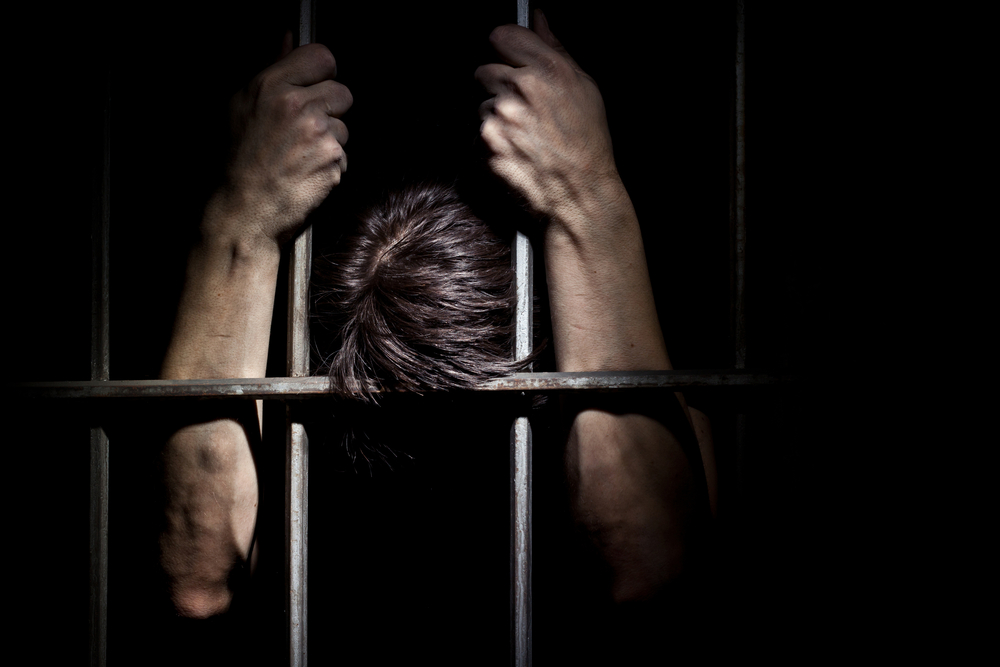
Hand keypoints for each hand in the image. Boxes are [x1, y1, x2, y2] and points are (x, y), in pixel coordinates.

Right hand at [214, 36, 352, 243]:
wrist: (244, 212)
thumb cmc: (238, 160)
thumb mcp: (242, 105)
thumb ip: (274, 67)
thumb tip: (289, 35)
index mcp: (271, 86)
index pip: (322, 56)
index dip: (322, 73)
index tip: (315, 88)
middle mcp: (297, 106)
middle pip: (342, 92)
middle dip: (330, 110)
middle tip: (305, 131)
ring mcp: (318, 133)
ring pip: (345, 126)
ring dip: (331, 141)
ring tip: (300, 156)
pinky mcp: (333, 160)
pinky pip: (345, 155)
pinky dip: (332, 166)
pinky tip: (307, 174)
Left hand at [475, 11, 623, 225]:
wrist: (580, 192)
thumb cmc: (587, 141)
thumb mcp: (585, 87)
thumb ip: (555, 48)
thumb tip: (537, 17)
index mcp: (547, 69)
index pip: (502, 35)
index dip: (504, 46)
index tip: (507, 56)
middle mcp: (520, 88)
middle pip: (485, 70)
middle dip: (499, 85)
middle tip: (521, 107)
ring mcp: (500, 117)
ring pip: (483, 103)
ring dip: (497, 115)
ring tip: (524, 134)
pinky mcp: (486, 143)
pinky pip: (480, 131)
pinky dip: (493, 139)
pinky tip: (517, 149)